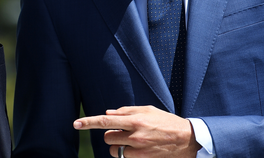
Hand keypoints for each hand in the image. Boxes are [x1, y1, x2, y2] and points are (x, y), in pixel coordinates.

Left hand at [73, 106, 199, 157]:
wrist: (187, 140)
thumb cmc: (166, 122)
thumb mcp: (148, 110)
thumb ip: (127, 111)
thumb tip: (109, 113)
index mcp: (135, 120)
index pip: (106, 121)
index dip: (89, 122)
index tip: (76, 124)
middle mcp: (135, 135)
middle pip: (107, 137)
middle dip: (111, 134)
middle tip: (122, 132)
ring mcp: (139, 150)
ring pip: (115, 150)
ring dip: (118, 146)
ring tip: (131, 141)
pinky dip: (128, 153)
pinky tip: (139, 148)